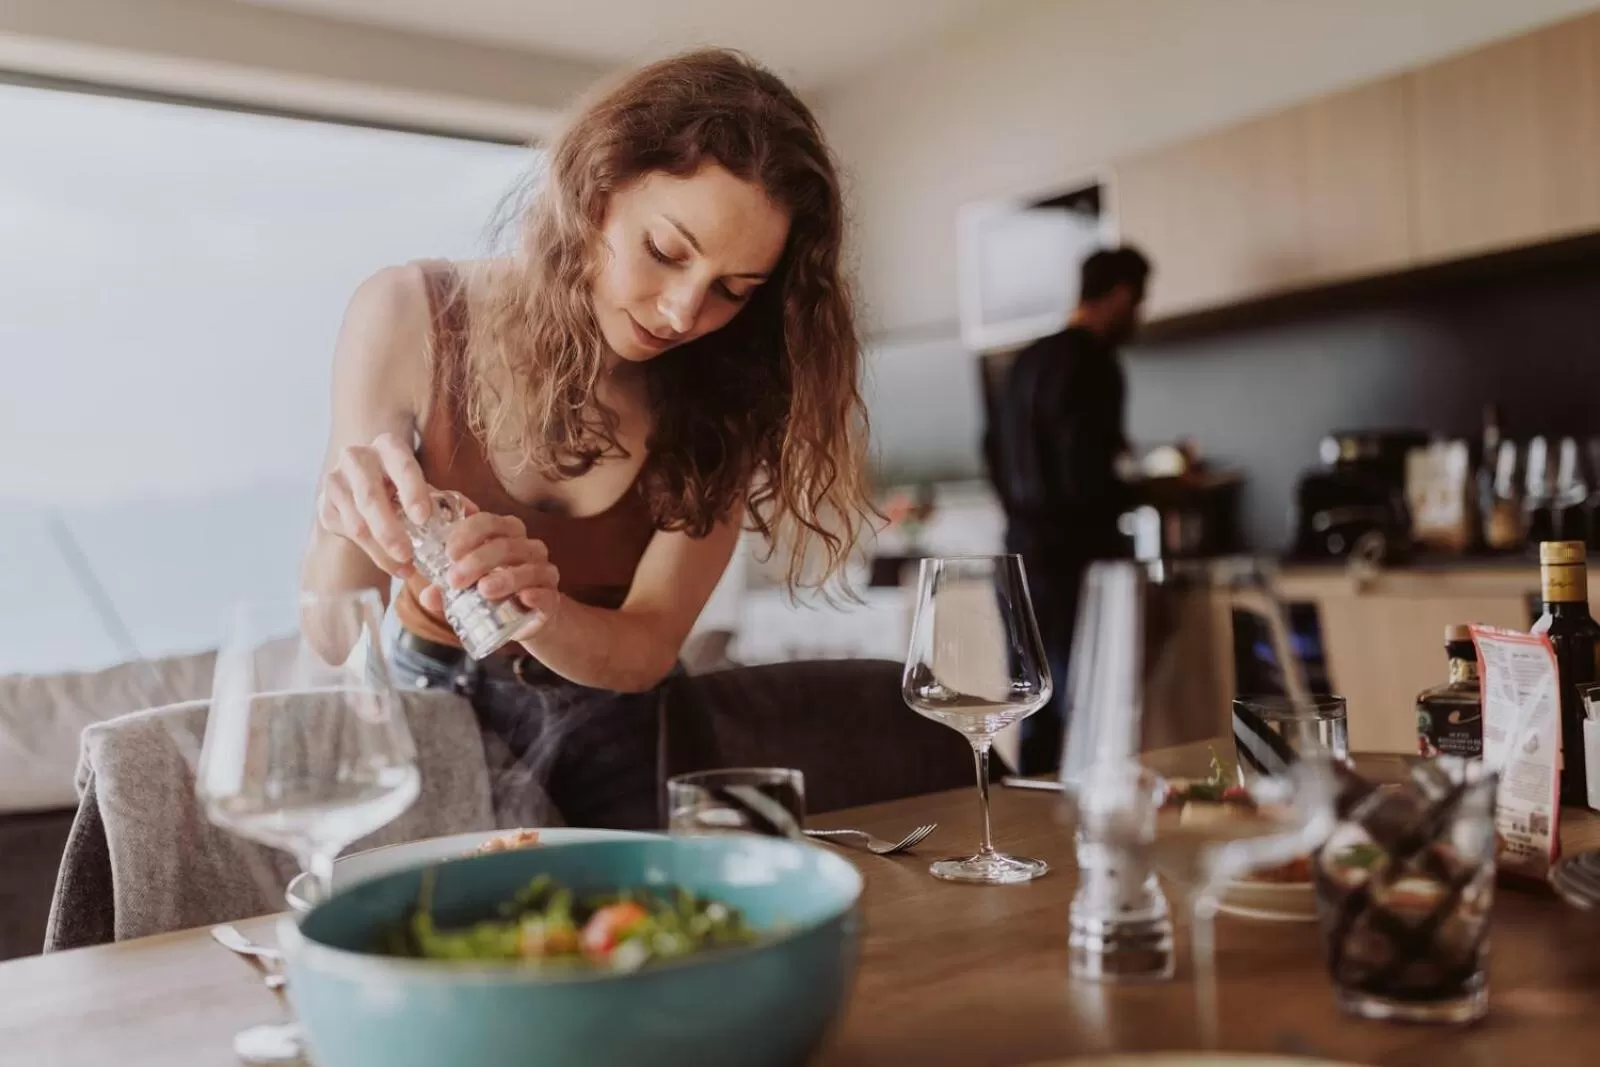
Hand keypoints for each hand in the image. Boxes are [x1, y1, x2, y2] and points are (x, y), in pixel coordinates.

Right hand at [316, 431, 438, 577]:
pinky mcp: (325, 506)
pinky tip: (392, 564)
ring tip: (406, 567)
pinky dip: (372, 553)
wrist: (359, 493)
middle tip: (408, 553)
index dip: (413, 491)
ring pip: (357, 521)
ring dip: (382, 549)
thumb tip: (474, 512)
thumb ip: (447, 500)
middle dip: (390, 529)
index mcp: (389, 447)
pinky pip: (347, 534)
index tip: (423, 518)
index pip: (403, 465)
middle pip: (370, 496)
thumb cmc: (400, 488)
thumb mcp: (424, 488)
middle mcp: (358, 458)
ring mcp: (336, 481)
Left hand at [418, 511, 560, 636]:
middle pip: (507, 544)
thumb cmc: (494, 595)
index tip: (448, 552)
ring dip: (505, 577)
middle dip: (478, 560)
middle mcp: (528, 548)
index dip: (468, 533)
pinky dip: (536, 595)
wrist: (527, 622)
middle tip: (454, 579)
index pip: (489, 522)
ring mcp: (544, 573)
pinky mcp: (553, 599)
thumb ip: (446, 590)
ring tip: (483, 590)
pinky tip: (523, 599)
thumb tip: (428, 595)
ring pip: (529, 567)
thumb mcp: (465, 590)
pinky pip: (548, 593)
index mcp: (506, 536)